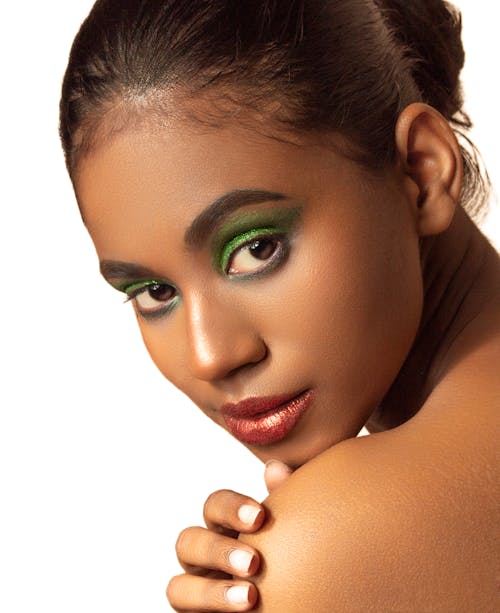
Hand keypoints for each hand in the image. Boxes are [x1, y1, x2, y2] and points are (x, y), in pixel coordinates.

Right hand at [167, 460, 291, 611]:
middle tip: (254, 563)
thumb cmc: (292, 558)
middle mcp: (204, 556)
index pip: (215, 505)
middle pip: (188, 541)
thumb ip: (285, 499)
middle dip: (218, 551)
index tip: (261, 517)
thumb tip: (275, 469)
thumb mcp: (290, 529)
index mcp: (225, 527)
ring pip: (178, 587)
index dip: (232, 508)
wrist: (291, 599)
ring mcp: (196, 589)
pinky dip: (207, 611)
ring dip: (210, 592)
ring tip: (250, 597)